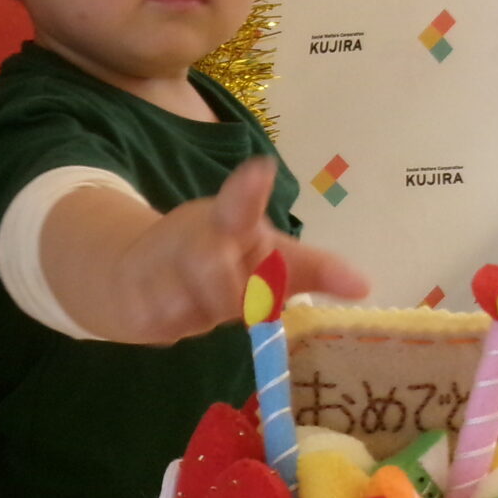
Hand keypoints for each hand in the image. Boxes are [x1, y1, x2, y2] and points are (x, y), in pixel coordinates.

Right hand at [107, 158, 370, 342]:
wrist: (132, 274)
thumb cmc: (216, 260)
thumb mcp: (261, 256)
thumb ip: (310, 269)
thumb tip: (365, 286)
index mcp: (227, 222)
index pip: (238, 207)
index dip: (248, 192)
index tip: (260, 170)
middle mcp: (192, 239)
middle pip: (213, 270)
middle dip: (231, 293)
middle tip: (238, 301)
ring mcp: (159, 270)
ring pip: (197, 310)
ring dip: (208, 313)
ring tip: (199, 298)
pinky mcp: (138, 307)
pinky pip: (172, 328)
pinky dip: (182, 324)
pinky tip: (173, 309)